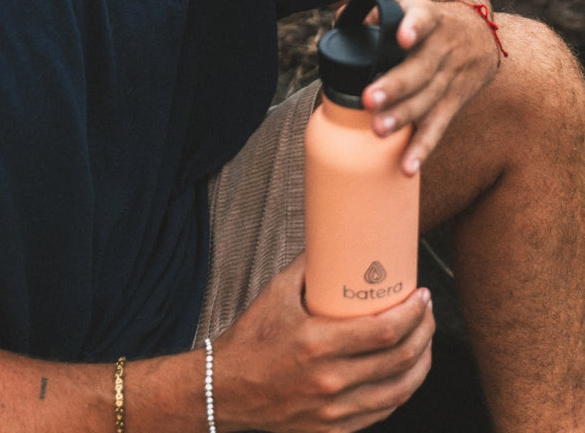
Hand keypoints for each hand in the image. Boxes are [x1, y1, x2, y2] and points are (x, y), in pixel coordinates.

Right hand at [213, 255, 434, 432]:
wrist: (225, 389)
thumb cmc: (250, 339)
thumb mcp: (275, 294)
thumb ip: (308, 266)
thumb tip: (334, 240)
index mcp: (317, 345)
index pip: (384, 332)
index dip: (413, 314)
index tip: (422, 295)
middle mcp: (330, 381)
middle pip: (399, 360)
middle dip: (425, 332)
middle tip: (428, 312)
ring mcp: (334, 410)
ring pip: (399, 391)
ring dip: (421, 363)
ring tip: (425, 340)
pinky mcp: (334, 429)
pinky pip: (382, 411)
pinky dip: (401, 389)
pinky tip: (406, 372)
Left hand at [360, 0, 501, 173]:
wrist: (480, 34)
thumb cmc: (426, 18)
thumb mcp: (406, 2)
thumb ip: (374, 5)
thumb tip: (342, 22)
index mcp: (427, 18)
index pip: (423, 18)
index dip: (414, 26)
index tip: (403, 36)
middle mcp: (441, 48)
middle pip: (421, 69)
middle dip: (396, 85)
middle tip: (369, 99)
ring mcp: (449, 77)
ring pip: (428, 99)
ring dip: (404, 117)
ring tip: (379, 130)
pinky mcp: (453, 102)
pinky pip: (438, 126)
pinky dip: (423, 147)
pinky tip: (407, 166)